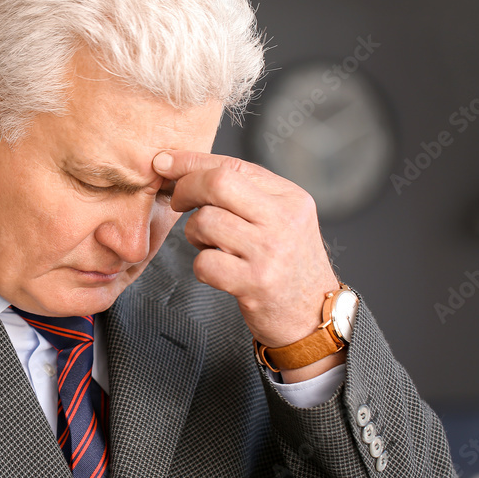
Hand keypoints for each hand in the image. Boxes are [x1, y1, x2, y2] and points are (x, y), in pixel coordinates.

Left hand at [153, 151, 341, 375]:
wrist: (313, 315)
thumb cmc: (286, 264)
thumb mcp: (281, 219)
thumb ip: (245, 193)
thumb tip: (184, 167)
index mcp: (290, 197)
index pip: (232, 165)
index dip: (191, 161)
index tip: (165, 162)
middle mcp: (284, 219)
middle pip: (217, 183)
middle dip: (185, 188)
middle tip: (177, 201)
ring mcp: (270, 251)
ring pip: (205, 222)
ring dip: (194, 234)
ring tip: (211, 245)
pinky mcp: (255, 283)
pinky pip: (204, 262)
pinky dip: (202, 266)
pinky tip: (218, 271)